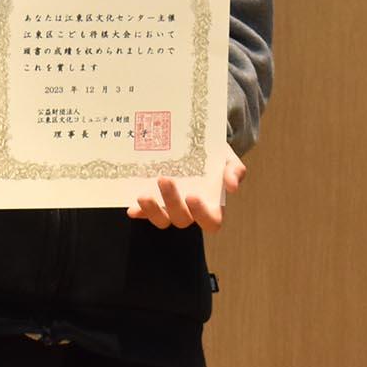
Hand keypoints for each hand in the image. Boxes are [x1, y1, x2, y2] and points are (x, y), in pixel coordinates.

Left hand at [128, 157, 245, 233]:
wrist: (196, 144)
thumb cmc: (216, 156)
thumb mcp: (228, 159)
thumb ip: (235, 171)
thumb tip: (232, 186)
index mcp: (212, 206)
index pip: (211, 222)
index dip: (202, 215)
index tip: (193, 196)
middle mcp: (190, 211)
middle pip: (182, 219)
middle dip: (172, 202)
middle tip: (165, 179)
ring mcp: (171, 208)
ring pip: (162, 220)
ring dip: (152, 210)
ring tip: (143, 195)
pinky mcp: (155, 203)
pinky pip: (145, 213)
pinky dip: (139, 212)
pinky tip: (131, 208)